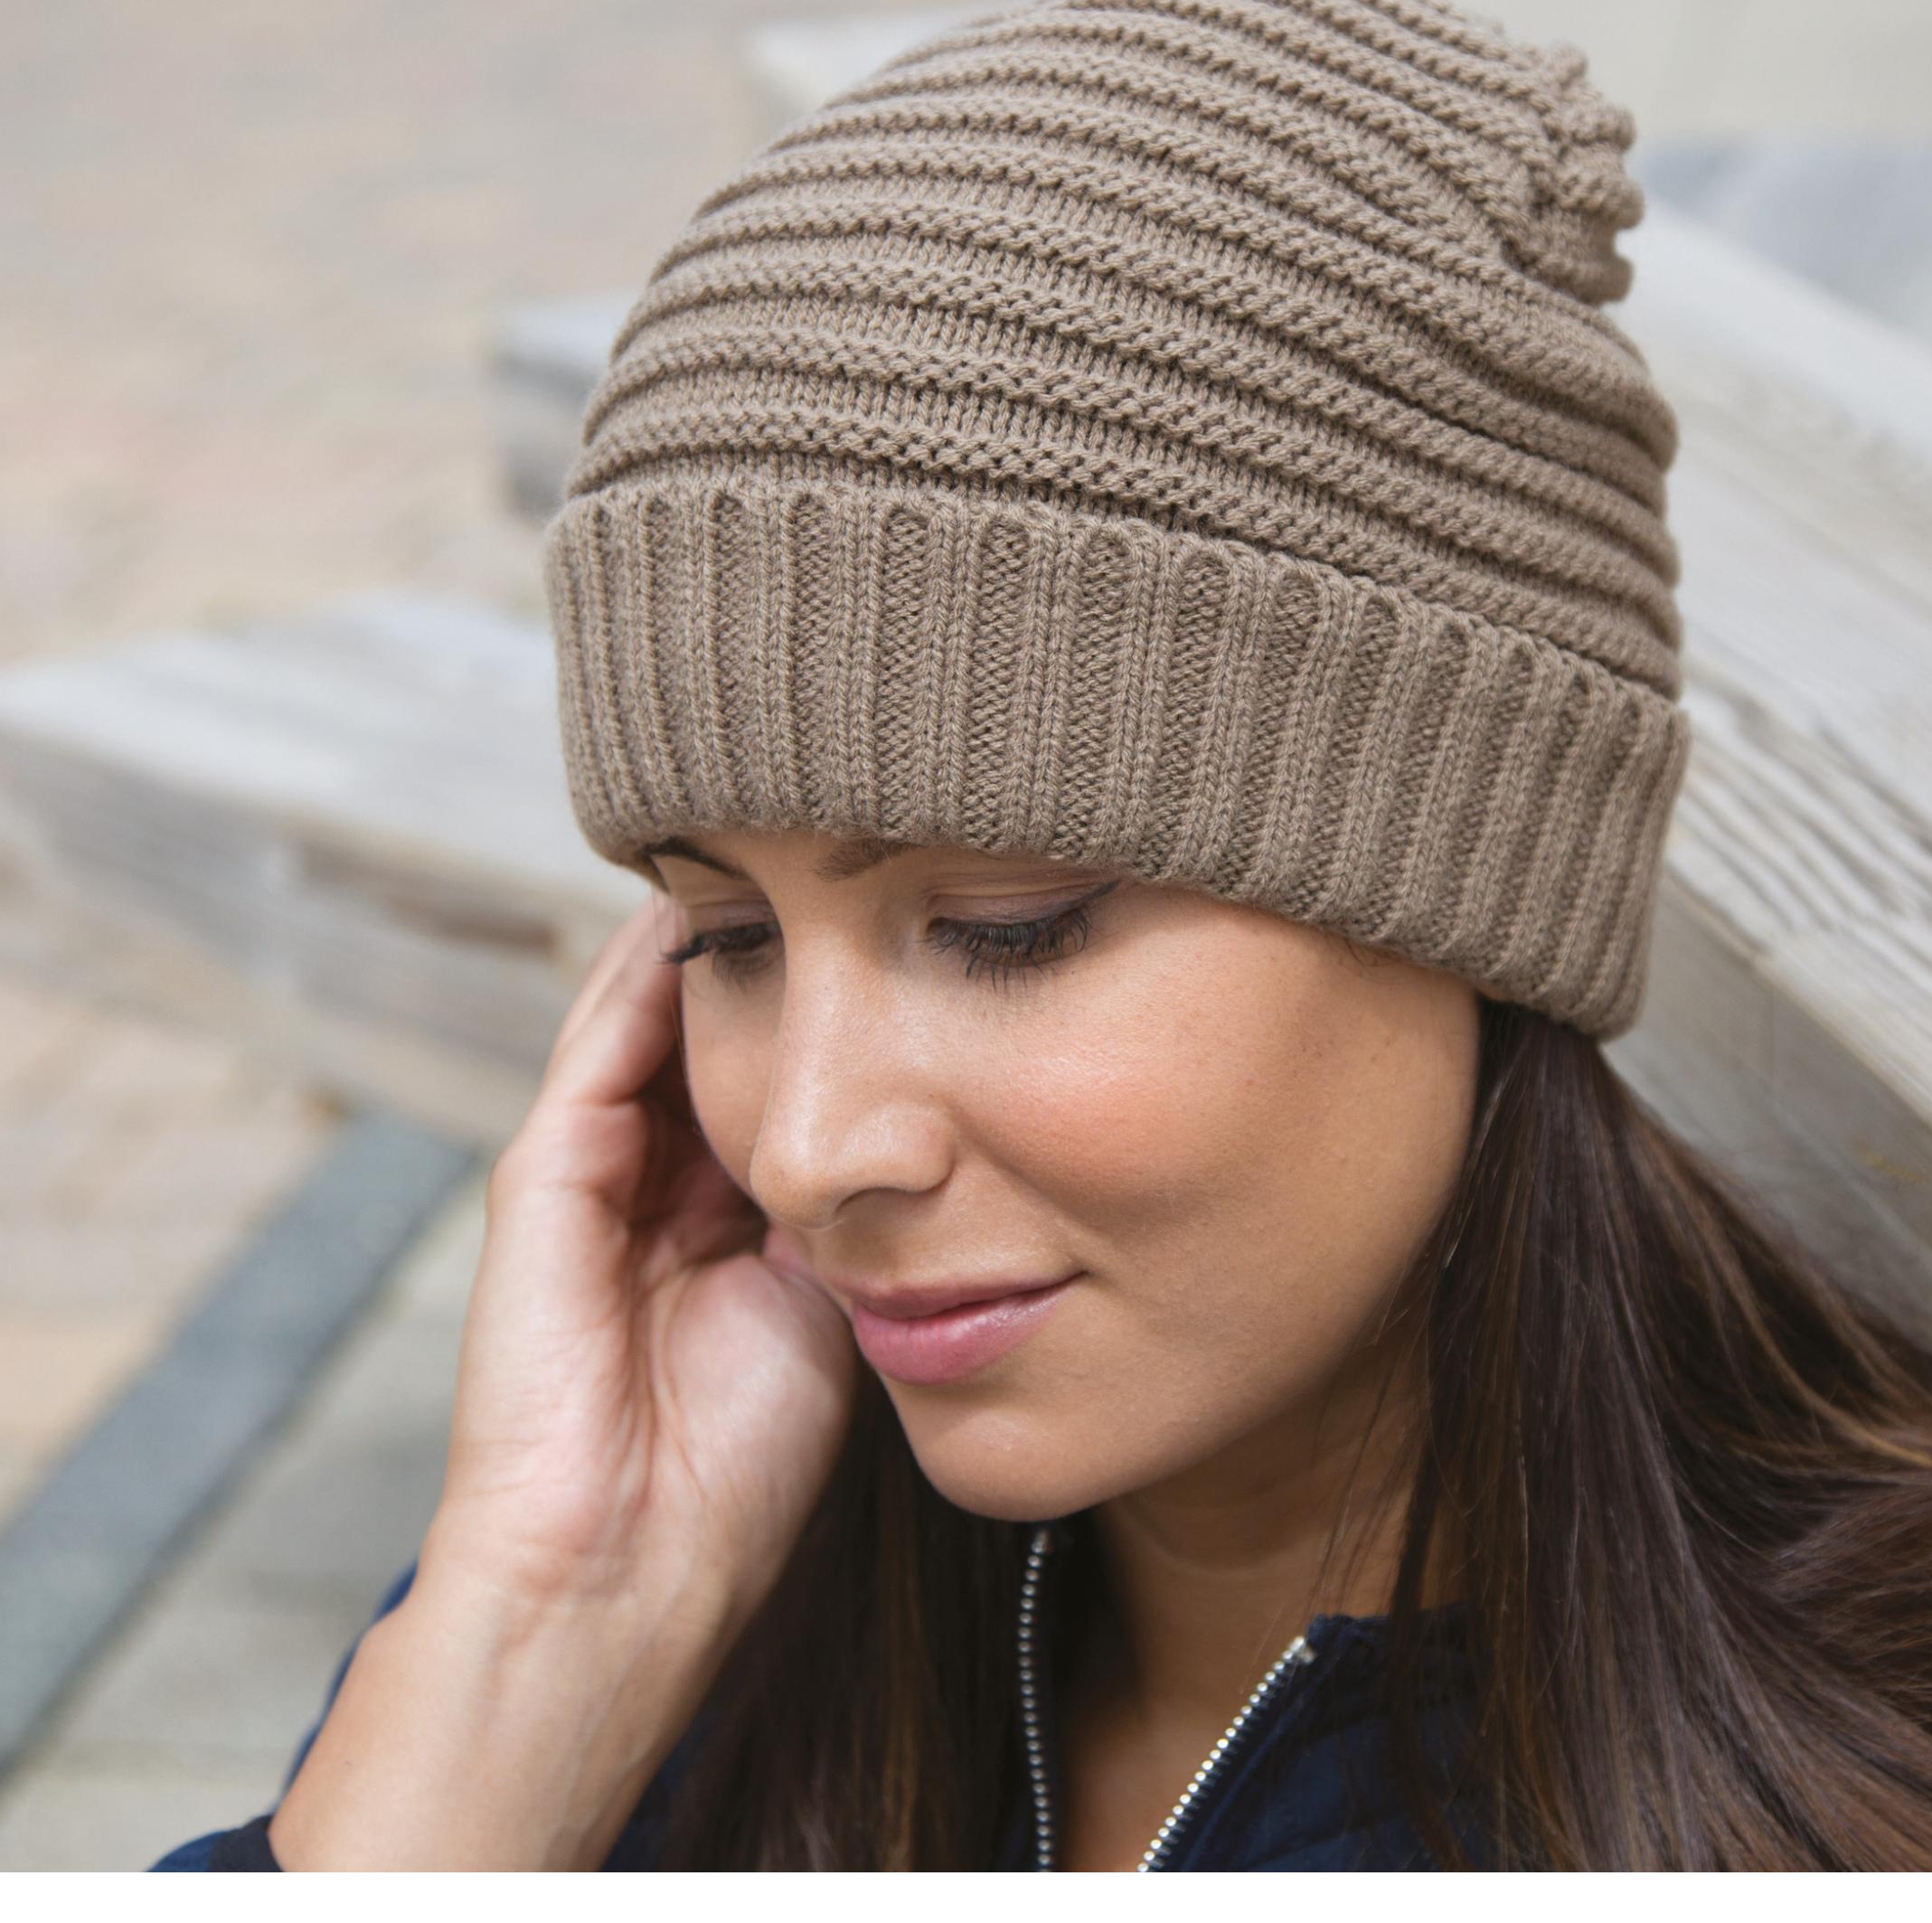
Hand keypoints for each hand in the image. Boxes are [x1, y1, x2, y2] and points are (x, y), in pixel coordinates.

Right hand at [426, 892, 858, 1636]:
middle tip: (835, 855)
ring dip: (711, 941)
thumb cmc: (742, 1463)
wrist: (634, 1564)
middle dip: (773, 954)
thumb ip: (852, 1205)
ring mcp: (591, 1171)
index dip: (833, 1007)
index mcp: (724, 1217)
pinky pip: (601, 1047)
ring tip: (766, 845)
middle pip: (717, 1033)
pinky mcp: (543, 1174)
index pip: (781, 1077)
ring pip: (653, 1021)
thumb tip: (910, 1109)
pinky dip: (647, 976)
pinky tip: (696, 907)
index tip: (898, 927)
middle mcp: (657, 1178)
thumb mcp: (830, 1303)